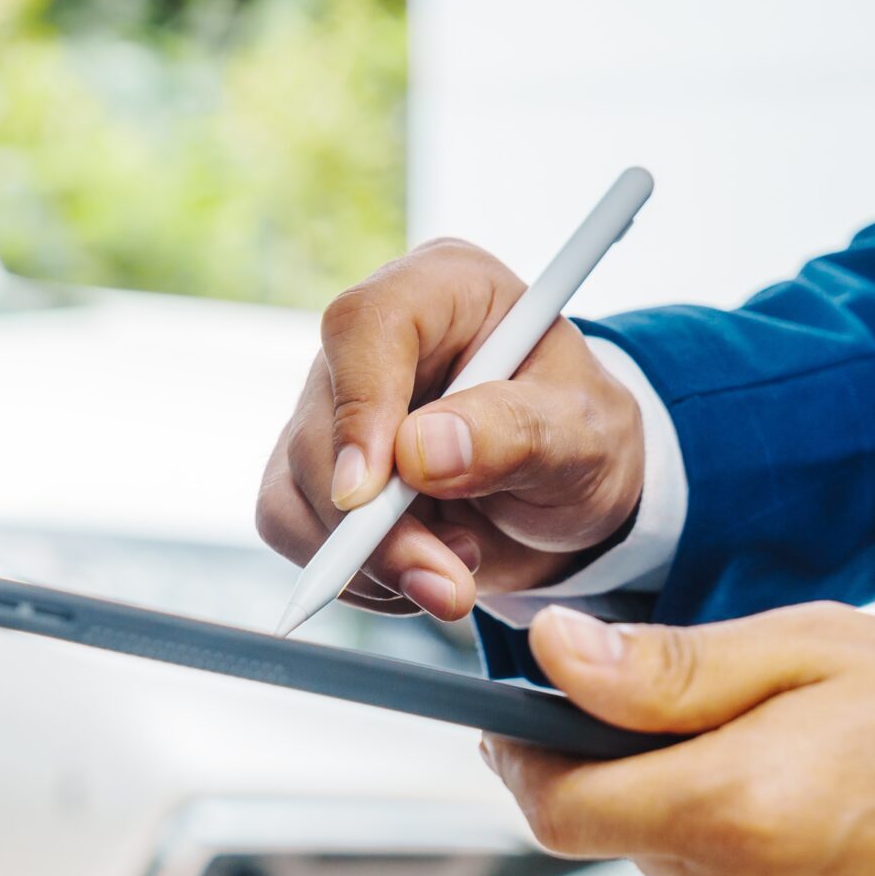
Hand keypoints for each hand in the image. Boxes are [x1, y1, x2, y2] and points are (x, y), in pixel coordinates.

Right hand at [254, 240, 644, 622]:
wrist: (570, 494)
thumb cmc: (581, 439)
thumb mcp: (583, 433)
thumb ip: (515, 433)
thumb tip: (421, 452)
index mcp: (441, 291)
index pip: (364, 326)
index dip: (359, 409)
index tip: (369, 494)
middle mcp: (371, 343)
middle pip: (319, 424)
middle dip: (375, 527)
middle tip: (447, 584)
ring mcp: (334, 406)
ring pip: (295, 486)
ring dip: (369, 561)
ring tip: (456, 574)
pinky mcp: (315, 469)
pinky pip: (291, 525)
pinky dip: (353, 576)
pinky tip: (416, 575)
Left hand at [483, 601, 874, 875]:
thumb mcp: (820, 652)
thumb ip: (669, 670)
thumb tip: (551, 659)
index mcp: (730, 813)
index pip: (557, 808)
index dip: (526, 761)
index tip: (523, 728)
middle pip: (637, 845)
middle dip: (667, 789)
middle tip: (766, 740)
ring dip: (731, 851)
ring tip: (841, 805)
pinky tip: (862, 871)